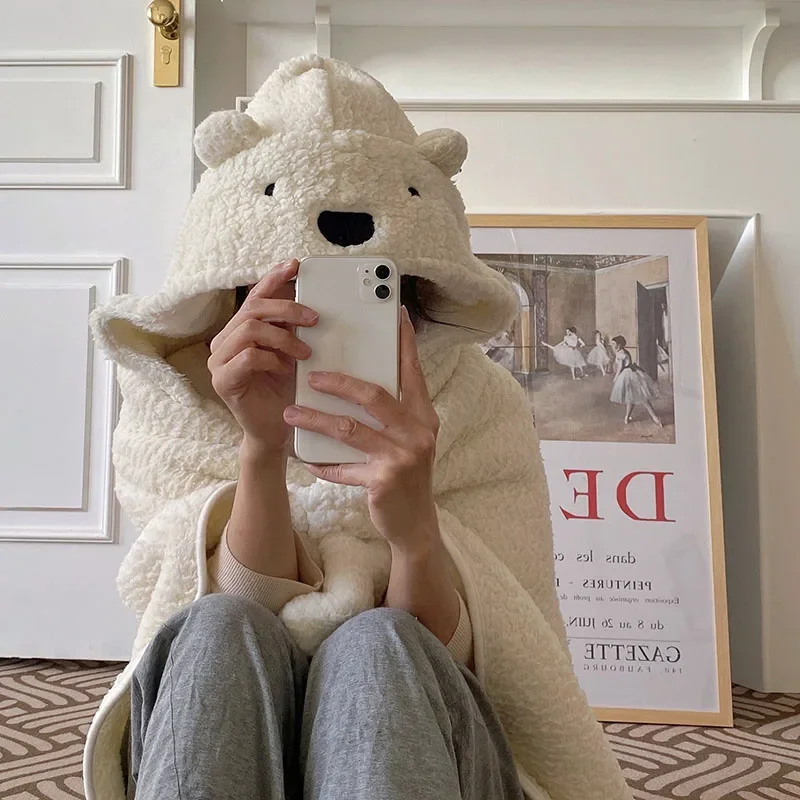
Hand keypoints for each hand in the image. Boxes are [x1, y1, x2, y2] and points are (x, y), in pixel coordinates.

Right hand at [208, 259, 318, 456]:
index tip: (294, 266)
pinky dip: (271, 359)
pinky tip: (285, 370)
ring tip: (304, 353)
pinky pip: (248, 356)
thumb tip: (309, 302)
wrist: (276, 432)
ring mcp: (219, 361)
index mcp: (239, 331)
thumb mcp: (292, 354)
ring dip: (283, 337)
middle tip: (314, 320)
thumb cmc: (284, 392)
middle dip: (287, 309)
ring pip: (249, 329)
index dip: (272, 279)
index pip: (255, 297)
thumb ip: (292, 329)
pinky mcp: (223, 380)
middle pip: (252, 309)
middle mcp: (225, 342)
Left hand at [283, 307, 440, 555]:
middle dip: (340, 382)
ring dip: (316, 419)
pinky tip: (307, 460)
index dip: (403, 343)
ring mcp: (401, 457)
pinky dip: (323, 464)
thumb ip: (394, 413)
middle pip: (374, 395)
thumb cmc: (407, 476)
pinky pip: (343, 467)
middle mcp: (417, 433)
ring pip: (350, 429)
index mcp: (423, 416)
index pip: (412, 372)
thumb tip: (360, 381)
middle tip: (312, 376)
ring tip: (292, 412)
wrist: (415, 525)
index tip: (394, 315)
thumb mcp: (409, 440)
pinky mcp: (383, 481)